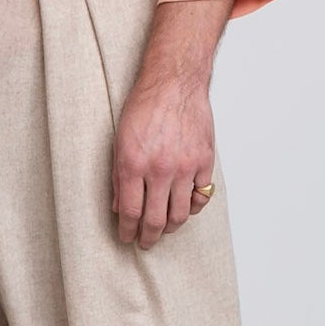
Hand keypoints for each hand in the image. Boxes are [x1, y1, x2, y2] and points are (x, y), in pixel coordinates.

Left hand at [112, 74, 215, 248]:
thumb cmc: (144, 107)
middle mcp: (160, 169)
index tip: (126, 237)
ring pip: (181, 214)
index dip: (127, 231)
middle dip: (148, 237)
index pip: (130, 213)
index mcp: (133, 165)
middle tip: (145, 242)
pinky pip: (201, 196)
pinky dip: (193, 207)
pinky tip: (184, 208)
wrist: (174, 83)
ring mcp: (185, 167)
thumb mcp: (119, 141)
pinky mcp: (204, 161)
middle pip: (156, 220)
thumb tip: (120, 207)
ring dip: (170, 227)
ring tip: (164, 229)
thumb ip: (119, 177)